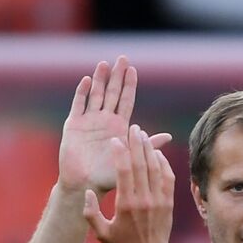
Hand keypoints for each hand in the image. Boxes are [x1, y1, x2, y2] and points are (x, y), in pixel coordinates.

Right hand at [60, 56, 169, 193]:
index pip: (126, 101)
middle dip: (116, 76)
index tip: (133, 69)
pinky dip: (82, 92)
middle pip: (112, 93)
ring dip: (100, 80)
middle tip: (121, 58)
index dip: (129, 85)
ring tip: (104, 64)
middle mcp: (104, 121)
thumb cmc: (108, 177)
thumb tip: (168, 137)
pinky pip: (78, 105)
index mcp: (119, 127)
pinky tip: (87, 80)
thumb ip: (147, 146)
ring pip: (95, 95)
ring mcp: (88, 121)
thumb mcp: (131, 159)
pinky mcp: (74, 125)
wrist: (85, 184)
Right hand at [83, 126, 174, 242]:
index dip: (120, 152)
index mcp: (126, 204)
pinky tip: (157, 153)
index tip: (116, 140)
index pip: (123, 171)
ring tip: (143, 135)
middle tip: (133, 128)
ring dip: (149, 149)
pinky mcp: (168, 201)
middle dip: (136, 143)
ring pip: (155, 167)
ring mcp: (158, 199)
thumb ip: (90, 213)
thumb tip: (87, 192)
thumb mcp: (101, 233)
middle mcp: (144, 199)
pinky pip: (167, 176)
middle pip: (140, 164)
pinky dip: (163, 162)